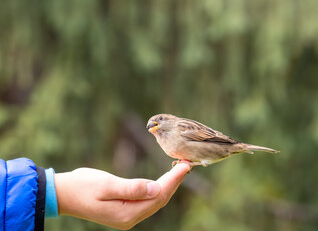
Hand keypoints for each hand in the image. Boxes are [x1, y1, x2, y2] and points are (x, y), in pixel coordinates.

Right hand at [54, 163, 190, 229]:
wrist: (64, 194)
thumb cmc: (82, 187)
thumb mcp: (106, 185)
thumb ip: (132, 188)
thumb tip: (156, 187)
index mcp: (127, 214)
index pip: (158, 195)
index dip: (174, 180)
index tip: (185, 165)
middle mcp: (130, 218)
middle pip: (160, 199)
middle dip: (175, 182)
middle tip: (187, 164)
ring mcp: (127, 215)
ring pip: (155, 200)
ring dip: (168, 184)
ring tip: (179, 169)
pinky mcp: (124, 209)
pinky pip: (147, 199)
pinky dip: (158, 188)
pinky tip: (163, 179)